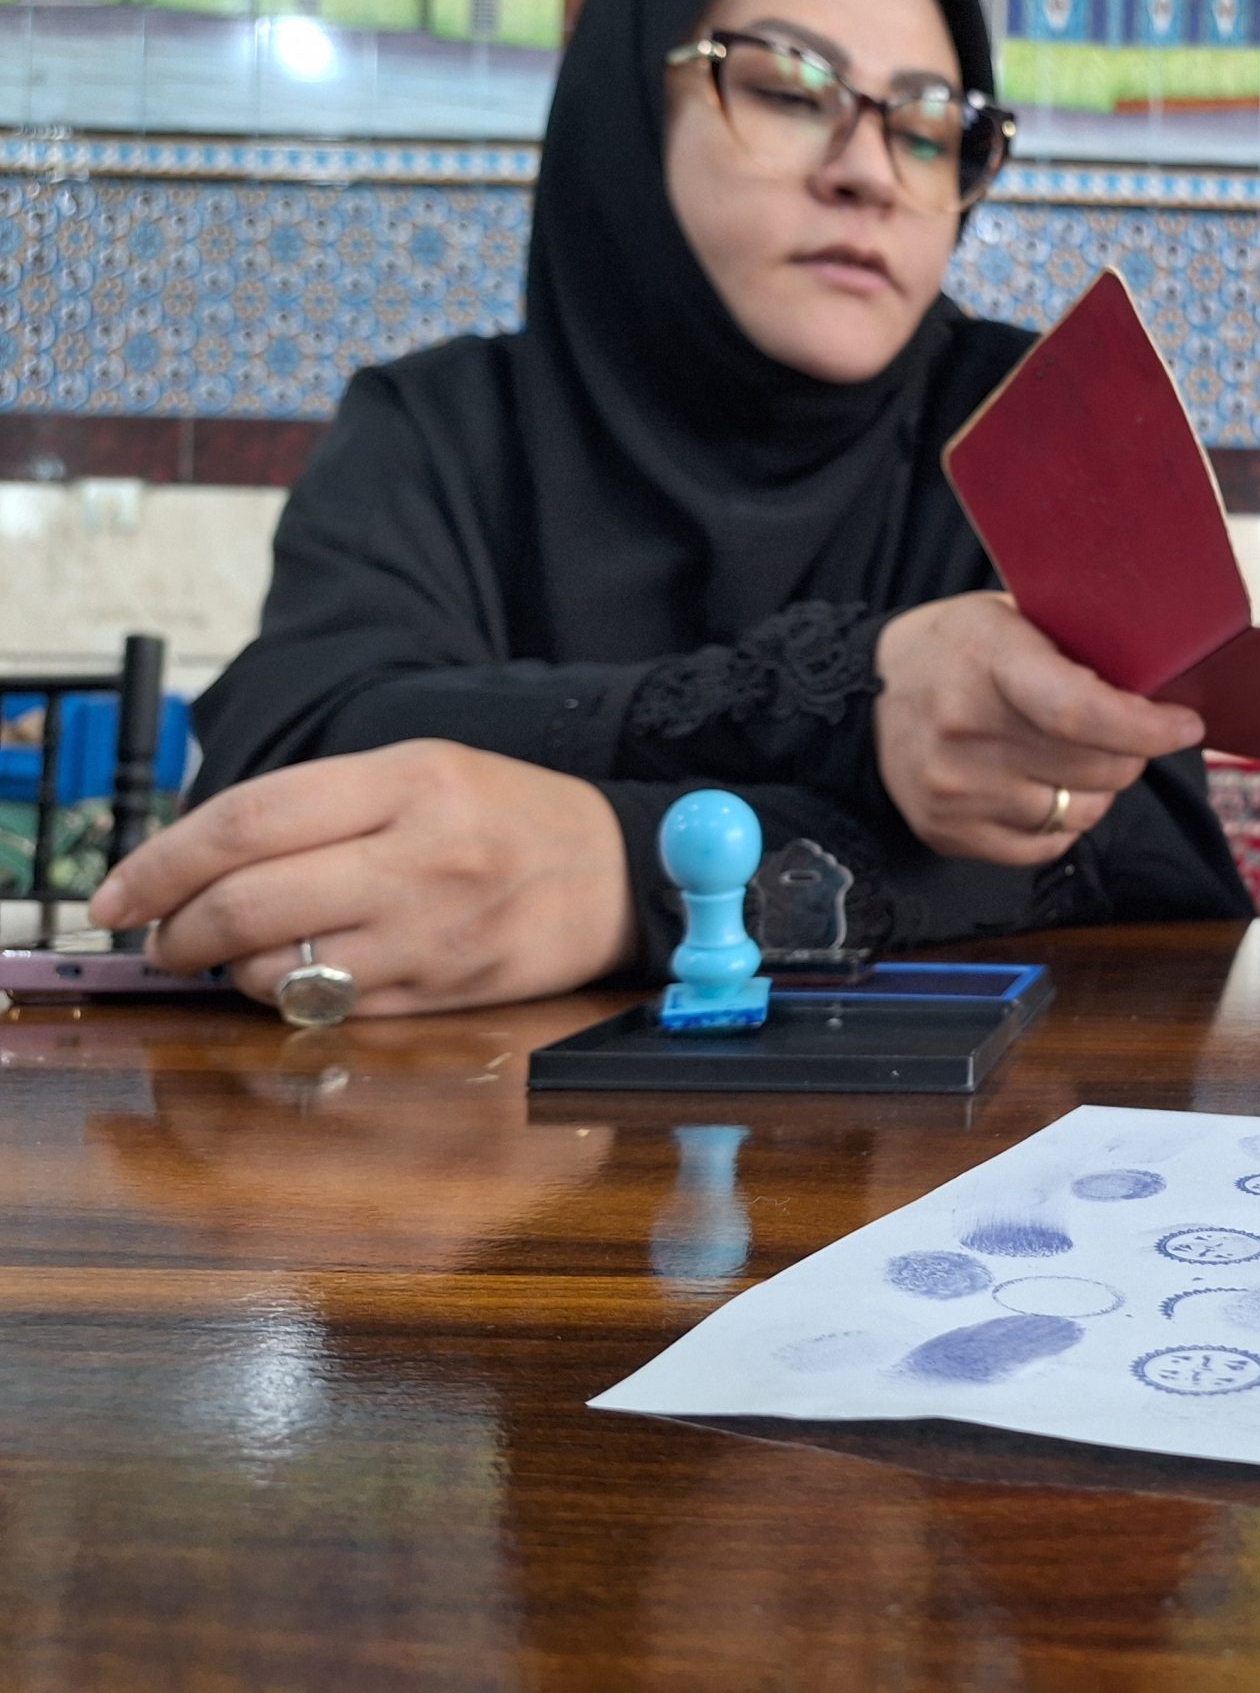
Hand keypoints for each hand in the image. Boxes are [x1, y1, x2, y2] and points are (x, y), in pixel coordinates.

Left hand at [85, 740, 636, 1015]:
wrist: (624, 871)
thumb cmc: (511, 816)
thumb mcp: (423, 769)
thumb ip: (317, 803)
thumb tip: (195, 858)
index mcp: (412, 781)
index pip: (247, 823)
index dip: (160, 863)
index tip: (116, 894)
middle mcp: (424, 858)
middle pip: (250, 903)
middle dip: (179, 929)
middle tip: (161, 936)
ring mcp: (438, 934)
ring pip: (283, 970)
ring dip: (233, 970)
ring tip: (237, 953)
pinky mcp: (449, 994)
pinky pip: (332, 1009)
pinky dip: (293, 998)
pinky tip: (299, 975)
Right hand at [873, 592, 1204, 866]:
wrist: (863, 694)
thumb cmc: (955, 648)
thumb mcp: (1008, 617)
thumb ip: (1075, 646)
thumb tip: (1160, 682)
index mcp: (987, 660)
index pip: (1081, 712)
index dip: (1146, 728)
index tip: (1185, 726)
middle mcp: (965, 730)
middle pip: (1096, 768)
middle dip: (1132, 753)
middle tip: (1126, 732)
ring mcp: (954, 790)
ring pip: (1080, 812)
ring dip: (1096, 789)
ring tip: (1072, 757)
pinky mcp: (948, 832)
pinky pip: (1045, 845)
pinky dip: (1062, 821)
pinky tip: (1043, 785)